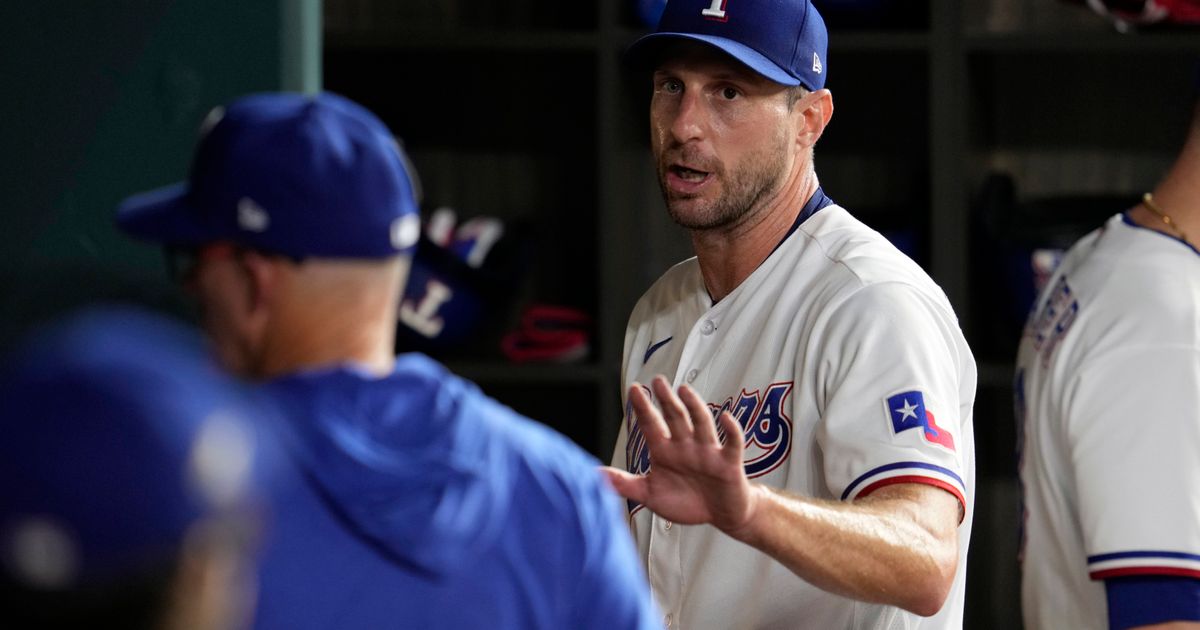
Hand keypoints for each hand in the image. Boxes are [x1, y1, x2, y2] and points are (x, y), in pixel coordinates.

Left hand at [603, 376, 760, 534]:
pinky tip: (726, 417)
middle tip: (658, 381)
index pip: (651, 424)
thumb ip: (624, 484)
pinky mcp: (728, 463)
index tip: (634, 389)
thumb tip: (593, 475)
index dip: (643, 407)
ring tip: (684, 390)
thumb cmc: (687, 502)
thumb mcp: (651, 494)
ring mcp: (707, 452)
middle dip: (667, 399)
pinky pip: (732, 444)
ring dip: (694, 407)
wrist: (721, 515)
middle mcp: (685, 446)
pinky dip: (731, 430)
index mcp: (665, 451)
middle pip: (675, 417)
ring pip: (701, 424)